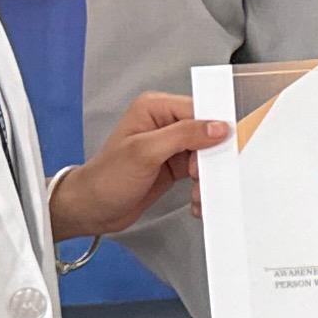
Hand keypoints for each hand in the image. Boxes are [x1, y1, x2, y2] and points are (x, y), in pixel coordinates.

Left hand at [48, 91, 221, 239]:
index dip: (213, 128)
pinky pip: (200, 172)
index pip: (197, 109)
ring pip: (205, 155)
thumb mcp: (145, 152)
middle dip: (210, 158)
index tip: (224, 147)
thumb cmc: (105, 178)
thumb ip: (182, 135)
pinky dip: (202, 186)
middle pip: (205, 133)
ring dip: (207, 177)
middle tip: (201, 175)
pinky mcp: (174, 166)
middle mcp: (163, 123)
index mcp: (154, 108)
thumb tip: (216, 127)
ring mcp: (170, 146)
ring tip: (197, 193)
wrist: (93, 209)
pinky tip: (195, 199)